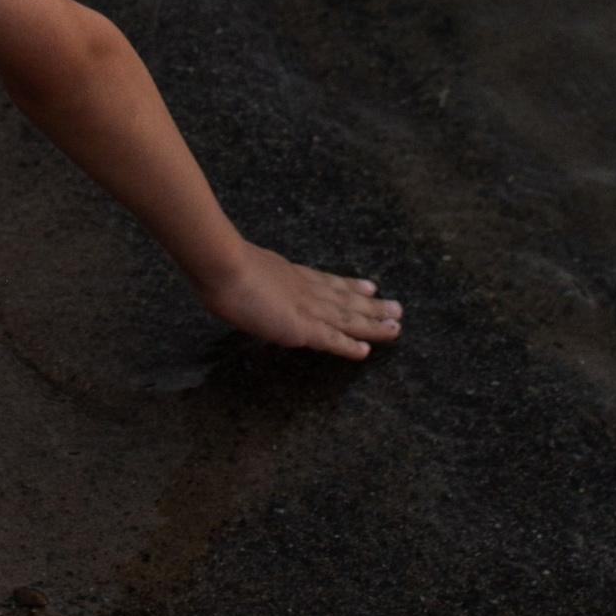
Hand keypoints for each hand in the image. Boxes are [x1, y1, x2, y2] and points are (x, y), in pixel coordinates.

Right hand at [192, 241, 402, 359]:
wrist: (221, 265)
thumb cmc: (219, 263)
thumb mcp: (239, 265)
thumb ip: (248, 275)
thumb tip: (240, 278)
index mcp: (290, 274)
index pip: (327, 281)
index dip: (350, 285)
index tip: (370, 287)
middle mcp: (304, 289)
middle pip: (345, 299)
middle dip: (371, 306)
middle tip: (397, 309)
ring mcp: (304, 307)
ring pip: (346, 317)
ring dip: (372, 324)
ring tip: (395, 326)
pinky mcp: (300, 327)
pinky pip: (331, 339)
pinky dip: (348, 346)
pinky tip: (365, 352)